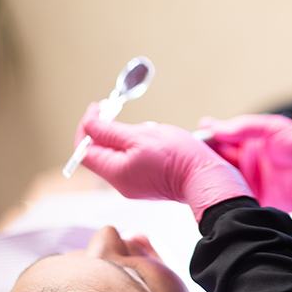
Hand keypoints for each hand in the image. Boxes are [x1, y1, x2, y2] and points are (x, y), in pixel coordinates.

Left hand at [75, 103, 253, 220]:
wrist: (205, 178)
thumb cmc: (178, 157)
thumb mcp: (141, 135)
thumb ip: (110, 131)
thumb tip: (88, 124)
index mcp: (115, 172)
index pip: (85, 149)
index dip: (87, 126)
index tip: (98, 107)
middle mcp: (121, 182)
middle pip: (100, 153)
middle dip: (107, 130)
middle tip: (118, 112)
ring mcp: (134, 184)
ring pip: (117, 155)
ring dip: (124, 137)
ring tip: (146, 129)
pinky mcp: (146, 182)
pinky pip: (131, 160)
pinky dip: (136, 146)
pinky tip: (154, 141)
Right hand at [200, 114, 291, 211]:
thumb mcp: (278, 128)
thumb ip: (248, 126)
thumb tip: (220, 127)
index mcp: (254, 140)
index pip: (224, 136)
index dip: (209, 136)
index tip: (194, 137)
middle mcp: (251, 160)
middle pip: (219, 158)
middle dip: (205, 157)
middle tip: (190, 157)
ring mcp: (253, 181)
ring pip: (223, 178)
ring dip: (211, 177)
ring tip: (195, 175)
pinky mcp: (258, 201)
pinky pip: (234, 198)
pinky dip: (223, 196)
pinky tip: (212, 194)